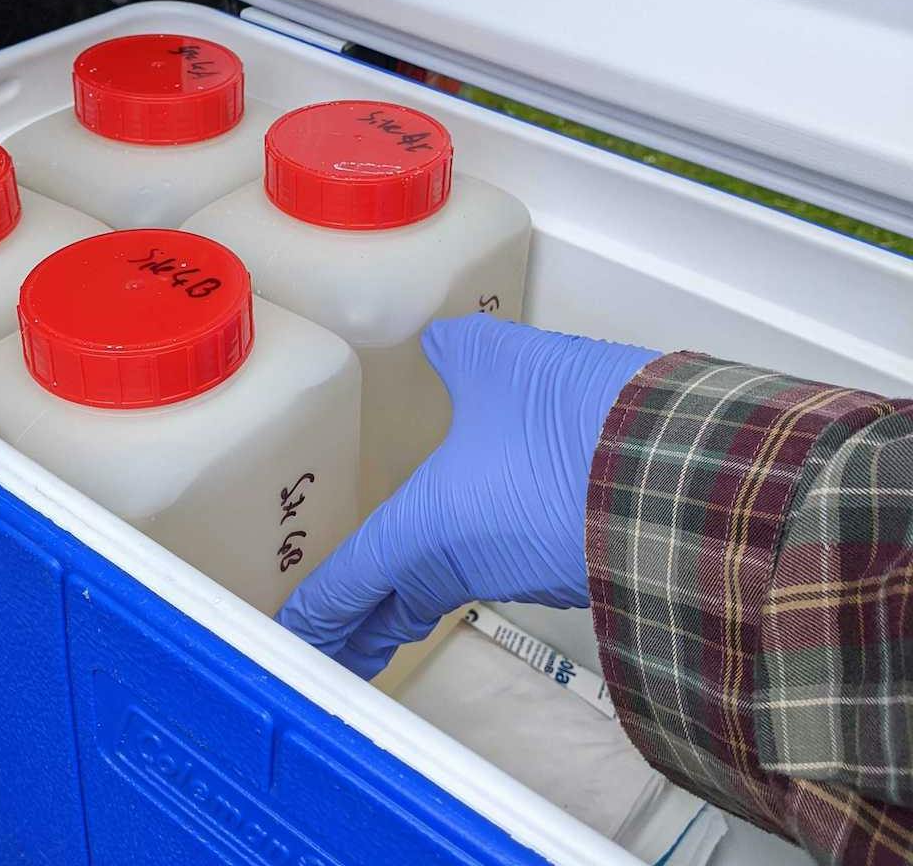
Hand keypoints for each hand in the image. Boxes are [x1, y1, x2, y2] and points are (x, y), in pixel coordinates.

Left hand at [276, 314, 660, 678]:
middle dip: (361, 623)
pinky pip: (501, 562)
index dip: (316, 613)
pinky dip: (473, 561)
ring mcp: (521, 569)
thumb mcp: (497, 362)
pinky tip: (477, 537)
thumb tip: (441, 340)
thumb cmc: (572, 424)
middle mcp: (466, 563)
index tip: (289, 642)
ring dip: (416, 591)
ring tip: (393, 591)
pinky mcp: (568, 559)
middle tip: (333, 641)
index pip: (351, 582)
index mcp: (427, 529)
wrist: (691, 473)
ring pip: (451, 582)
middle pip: (397, 599)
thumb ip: (456, 351)